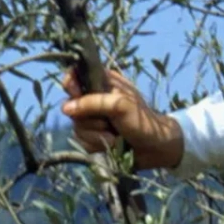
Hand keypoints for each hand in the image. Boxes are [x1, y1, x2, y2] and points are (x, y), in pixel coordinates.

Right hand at [59, 68, 184, 171]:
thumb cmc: (143, 121)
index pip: (75, 75)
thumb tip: (66, 108)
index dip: (71, 84)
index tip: (76, 93)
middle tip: (108, 123)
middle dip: (89, 119)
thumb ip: (92, 102)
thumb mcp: (120, 105)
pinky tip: (113, 145)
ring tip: (115, 136)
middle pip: (72, 106)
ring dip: (96, 135)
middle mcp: (95, 98)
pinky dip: (97, 145)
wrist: (157, 149)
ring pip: (76, 127)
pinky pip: (82, 142)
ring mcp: (94, 119)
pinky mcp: (94, 137)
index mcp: (103, 82)